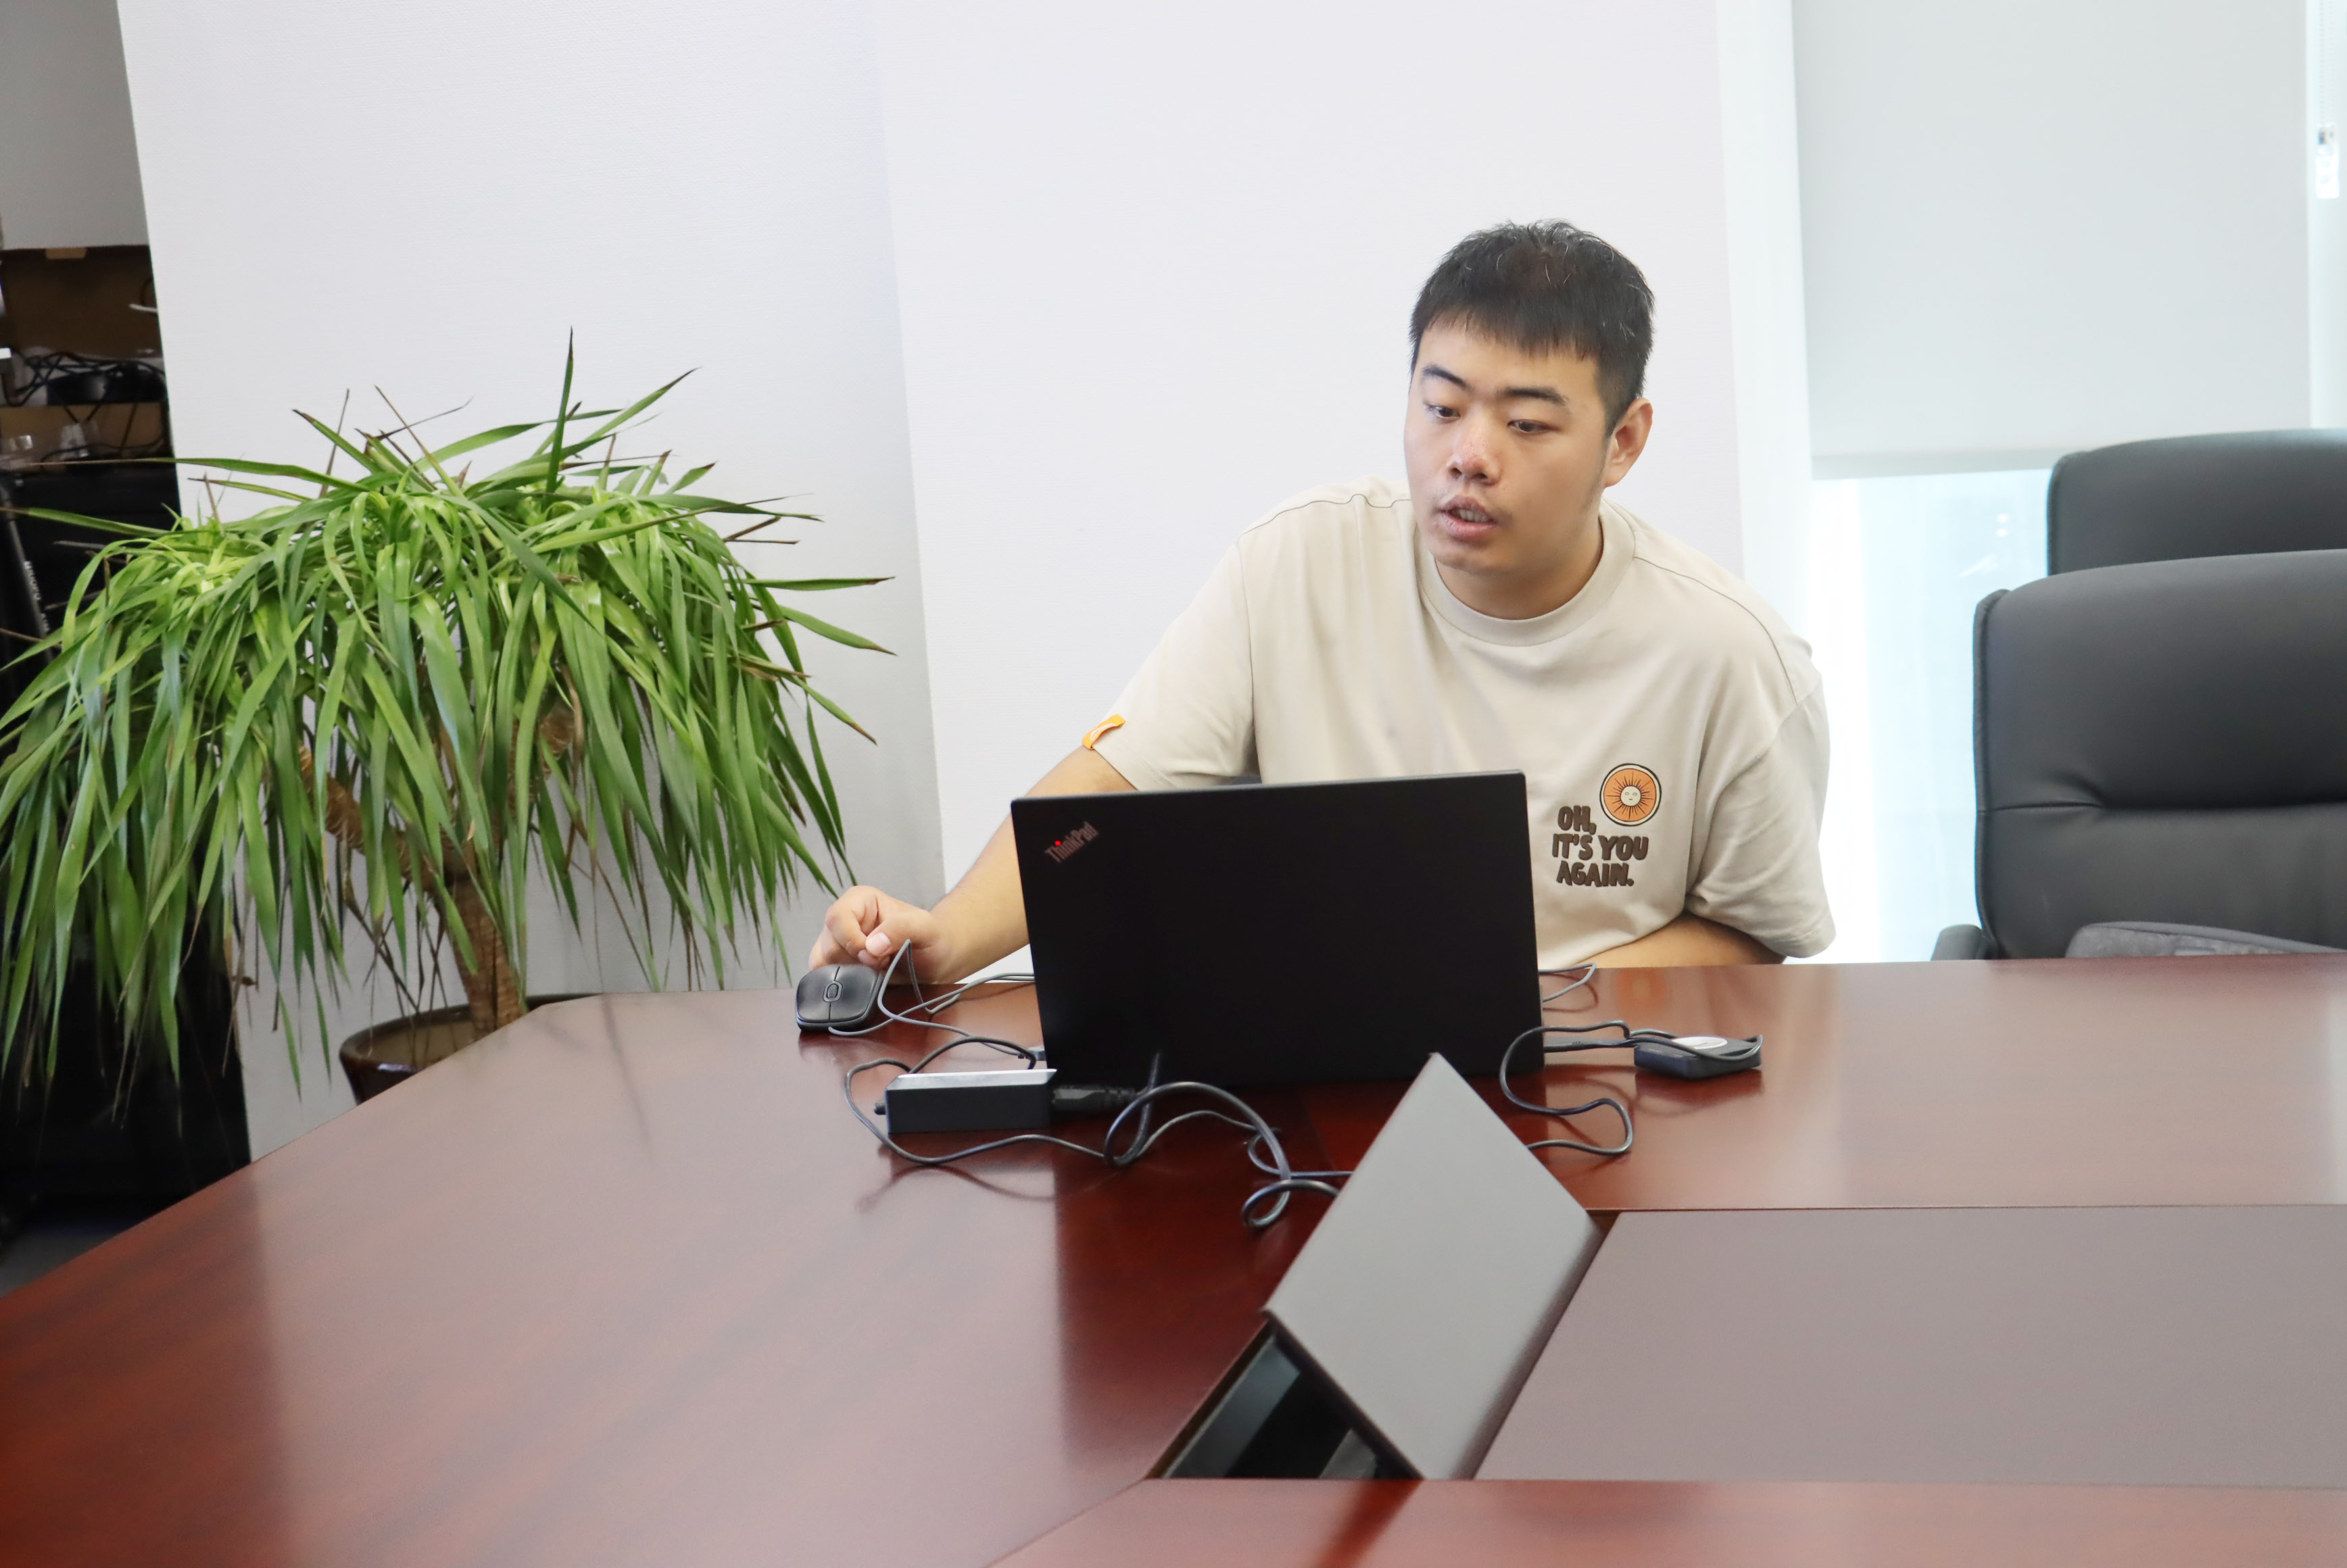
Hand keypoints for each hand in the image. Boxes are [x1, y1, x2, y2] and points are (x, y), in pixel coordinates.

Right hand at [808, 886, 956, 979]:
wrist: (937, 960)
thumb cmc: (933, 938)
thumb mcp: (925, 929)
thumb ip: (901, 929)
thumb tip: (871, 946)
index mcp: (859, 900)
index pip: (838, 918)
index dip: (852, 941)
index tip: (875, 956)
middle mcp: (843, 920)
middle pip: (828, 944)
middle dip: (855, 961)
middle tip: (882, 965)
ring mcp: (837, 944)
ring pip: (823, 963)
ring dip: (850, 974)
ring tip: (877, 972)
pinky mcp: (838, 965)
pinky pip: (825, 977)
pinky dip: (844, 984)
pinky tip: (867, 982)